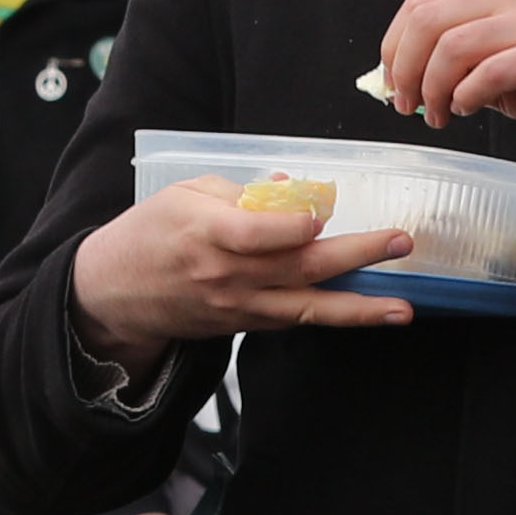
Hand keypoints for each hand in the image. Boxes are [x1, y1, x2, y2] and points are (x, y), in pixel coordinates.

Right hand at [68, 177, 421, 356]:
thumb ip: (240, 191)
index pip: (257, 234)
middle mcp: (226, 275)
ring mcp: (238, 305)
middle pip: (298, 267)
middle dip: (355, 255)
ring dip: (359, 309)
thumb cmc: (148, 234)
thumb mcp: (183, 195)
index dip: (294, 226)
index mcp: (205, 233)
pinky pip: (295, 318)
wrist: (113, 293)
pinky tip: (369, 310)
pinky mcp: (245, 324)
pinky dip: (333, 315)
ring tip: (402, 308)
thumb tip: (295, 190)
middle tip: (399, 243)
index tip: (320, 215)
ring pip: (307, 308)